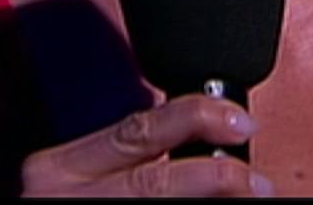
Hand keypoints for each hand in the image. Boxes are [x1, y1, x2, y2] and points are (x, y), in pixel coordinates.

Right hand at [19, 94, 274, 196]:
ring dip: (213, 203)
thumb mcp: (73, 180)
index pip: (134, 130)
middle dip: (215, 177)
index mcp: (57, 168)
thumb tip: (185, 131)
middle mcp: (64, 200)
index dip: (192, 118)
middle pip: (152, 181)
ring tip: (253, 196)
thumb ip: (115, 155)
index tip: (236, 117)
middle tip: (256, 177)